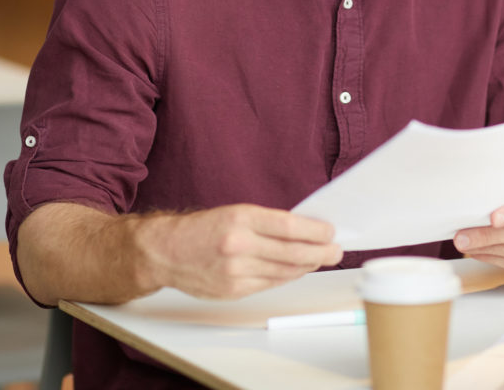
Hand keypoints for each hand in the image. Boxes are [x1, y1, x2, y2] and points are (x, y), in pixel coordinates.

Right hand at [136, 203, 342, 298]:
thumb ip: (269, 222)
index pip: (289, 226)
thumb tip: (305, 229)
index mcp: (241, 218)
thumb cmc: (205, 228)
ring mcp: (235, 271)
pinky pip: (269, 283)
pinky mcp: (232, 290)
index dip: (315, 231)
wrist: (167, 252)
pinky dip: (287, 276)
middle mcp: (238, 245)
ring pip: (284, 271)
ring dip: (308, 266)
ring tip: (322, 258)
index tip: (330, 231)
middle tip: (336, 250)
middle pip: (292, 252)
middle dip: (320, 252)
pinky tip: (297, 270)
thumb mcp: (236, 212)